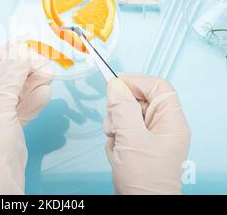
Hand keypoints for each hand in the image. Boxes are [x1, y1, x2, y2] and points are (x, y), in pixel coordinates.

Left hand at [0, 42, 53, 194]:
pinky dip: (34, 100)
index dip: (5, 54)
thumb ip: (10, 75)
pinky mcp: (10, 126)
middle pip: (4, 77)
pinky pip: (22, 107)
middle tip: (44, 63)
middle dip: (24, 69)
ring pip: (16, 92)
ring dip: (33, 83)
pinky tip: (45, 92)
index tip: (23, 44)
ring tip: (49, 74)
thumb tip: (21, 52)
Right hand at [104, 74, 190, 194]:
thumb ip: (123, 110)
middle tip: (114, 125)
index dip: (136, 81)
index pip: (157, 86)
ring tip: (117, 142)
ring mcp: (150, 134)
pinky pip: (122, 127)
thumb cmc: (145, 179)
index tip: (114, 85)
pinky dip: (115, 136)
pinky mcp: (139, 142)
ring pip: (126, 113)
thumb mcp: (131, 140)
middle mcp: (162, 125)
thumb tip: (115, 85)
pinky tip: (118, 151)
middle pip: (138, 98)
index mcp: (170, 121)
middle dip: (120, 109)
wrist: (141, 207)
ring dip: (115, 124)